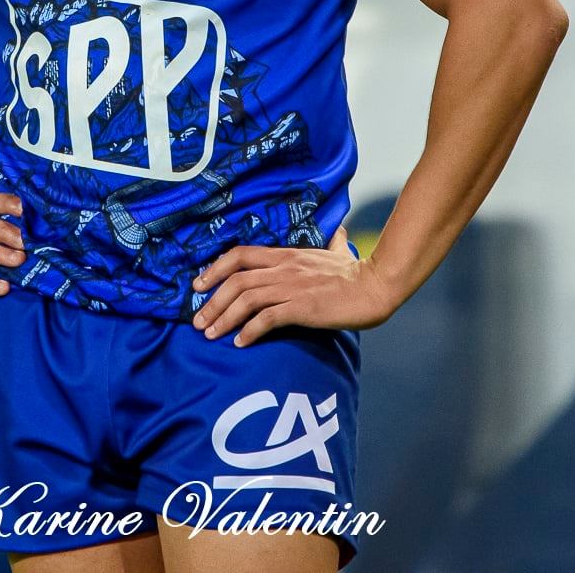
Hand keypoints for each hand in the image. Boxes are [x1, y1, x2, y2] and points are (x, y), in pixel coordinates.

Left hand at [190, 224, 397, 345]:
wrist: (377, 286)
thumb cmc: (358, 273)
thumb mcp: (339, 253)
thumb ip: (333, 243)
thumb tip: (340, 231)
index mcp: (286, 255)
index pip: (239, 255)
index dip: (214, 269)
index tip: (199, 285)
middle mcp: (284, 268)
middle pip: (235, 280)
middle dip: (211, 302)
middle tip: (197, 322)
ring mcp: (292, 287)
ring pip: (246, 299)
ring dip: (224, 318)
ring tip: (211, 335)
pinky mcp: (303, 308)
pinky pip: (268, 319)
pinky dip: (250, 331)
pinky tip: (241, 343)